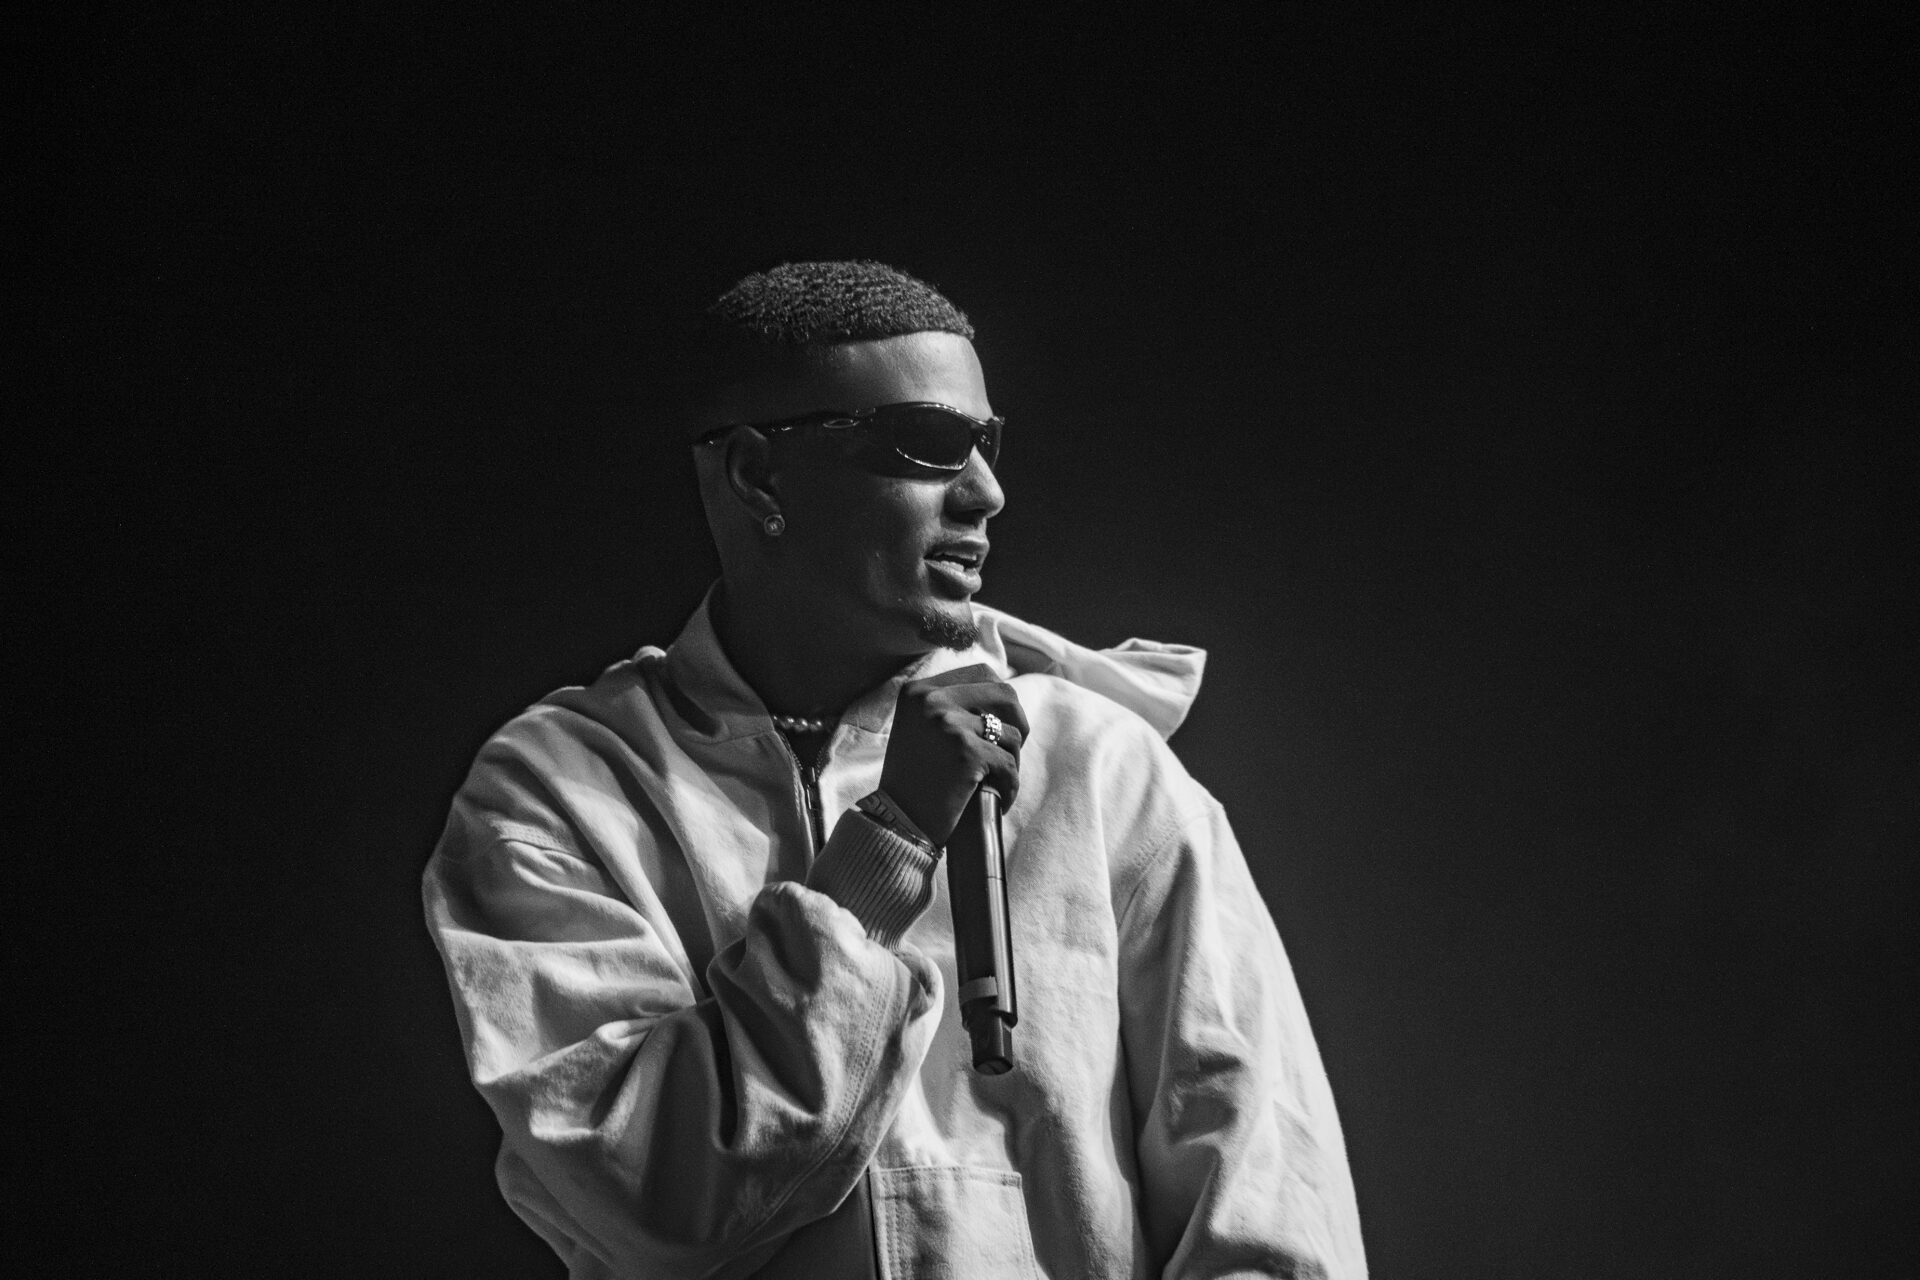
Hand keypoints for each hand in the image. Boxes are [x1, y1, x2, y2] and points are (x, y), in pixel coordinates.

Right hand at [879, 663, 1028, 846]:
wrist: (895, 823)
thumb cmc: (913, 780)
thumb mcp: (920, 729)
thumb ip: (951, 707)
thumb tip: (1005, 697)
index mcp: (919, 690)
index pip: (982, 674)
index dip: (1001, 700)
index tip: (1001, 725)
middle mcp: (931, 700)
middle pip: (1005, 694)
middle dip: (1018, 723)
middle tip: (1011, 751)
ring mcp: (948, 724)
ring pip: (1011, 734)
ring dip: (1011, 761)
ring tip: (997, 782)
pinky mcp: (966, 753)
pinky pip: (1009, 765)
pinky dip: (1009, 786)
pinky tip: (999, 801)